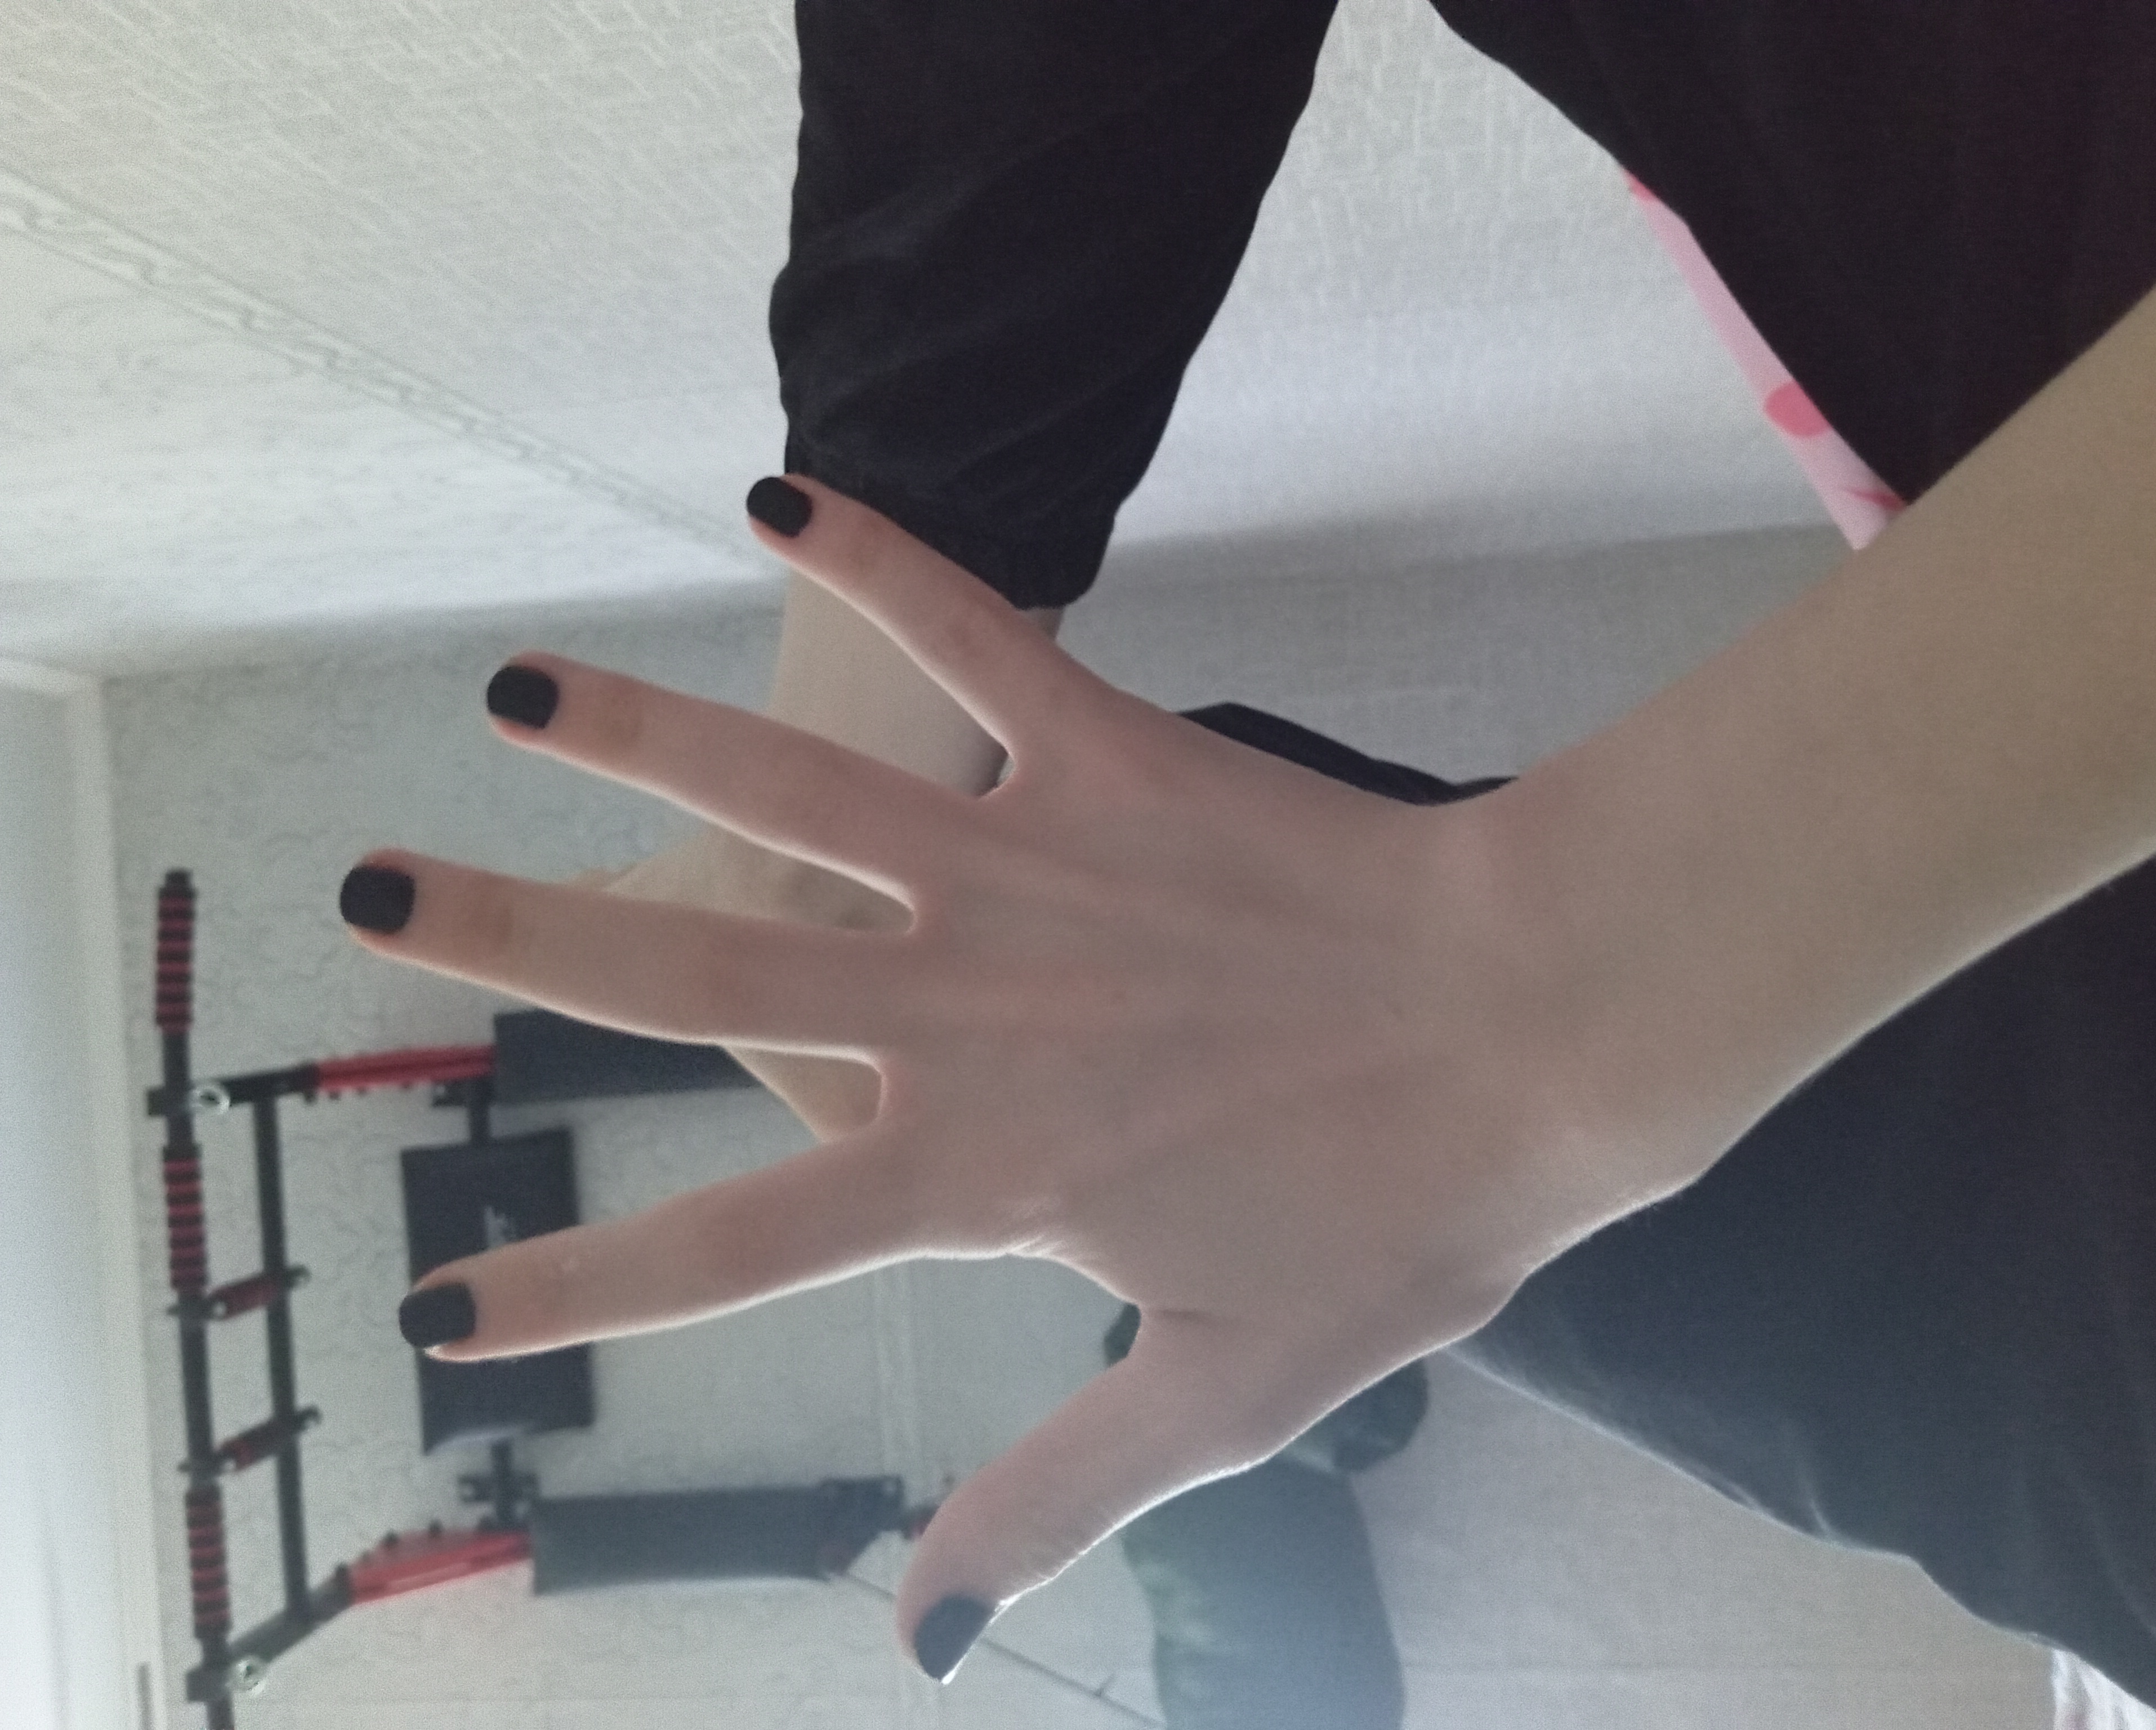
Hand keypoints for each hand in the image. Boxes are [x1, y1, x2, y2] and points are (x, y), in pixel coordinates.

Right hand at [341, 478, 1691, 1678]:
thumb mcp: (1230, 1395)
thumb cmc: (1399, 1213)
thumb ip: (1060, 1490)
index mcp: (980, 1172)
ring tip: (514, 696)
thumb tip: (918, 1626)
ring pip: (801, 800)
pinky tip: (775, 499)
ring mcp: (1030, 874)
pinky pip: (978, 647)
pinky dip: (888, 566)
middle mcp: (969, 1015)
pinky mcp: (1112, 761)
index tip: (448, 1305)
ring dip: (647, 740)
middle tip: (373, 904)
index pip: (733, 1247)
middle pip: (700, 984)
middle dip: (523, 949)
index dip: (579, 1282)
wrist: (1542, 1032)